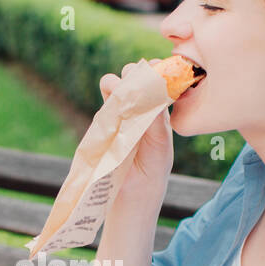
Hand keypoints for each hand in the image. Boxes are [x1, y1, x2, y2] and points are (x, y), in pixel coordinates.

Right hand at [99, 59, 173, 205]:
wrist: (131, 194)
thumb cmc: (152, 170)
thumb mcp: (161, 146)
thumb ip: (157, 122)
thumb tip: (153, 94)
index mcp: (159, 109)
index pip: (158, 80)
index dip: (157, 71)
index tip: (158, 71)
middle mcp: (140, 107)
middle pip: (136, 75)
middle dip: (136, 73)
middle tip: (139, 84)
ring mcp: (120, 112)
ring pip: (116, 83)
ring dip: (118, 82)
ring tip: (122, 94)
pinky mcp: (104, 121)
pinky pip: (104, 101)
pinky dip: (108, 95)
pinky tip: (114, 104)